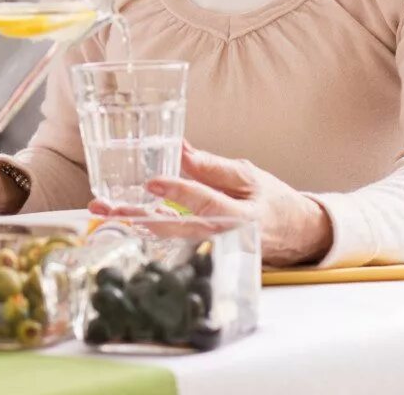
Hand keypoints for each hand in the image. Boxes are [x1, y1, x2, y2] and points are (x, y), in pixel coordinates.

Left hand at [88, 142, 333, 265]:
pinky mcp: (206, 257)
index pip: (206, 203)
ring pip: (169, 240)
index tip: (152, 183)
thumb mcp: (247, 176)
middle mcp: (224, 240)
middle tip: (107, 206)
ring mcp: (214, 253)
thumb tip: (179, 146)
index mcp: (241, 217)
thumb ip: (211, 166)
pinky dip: (147, 234)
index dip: (180, 191)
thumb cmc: (273, 201)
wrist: (299, 236)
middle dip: (140, 218)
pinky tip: (122, 222)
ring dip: (135, 226)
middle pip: (178, 229)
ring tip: (105, 213)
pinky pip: (173, 246)